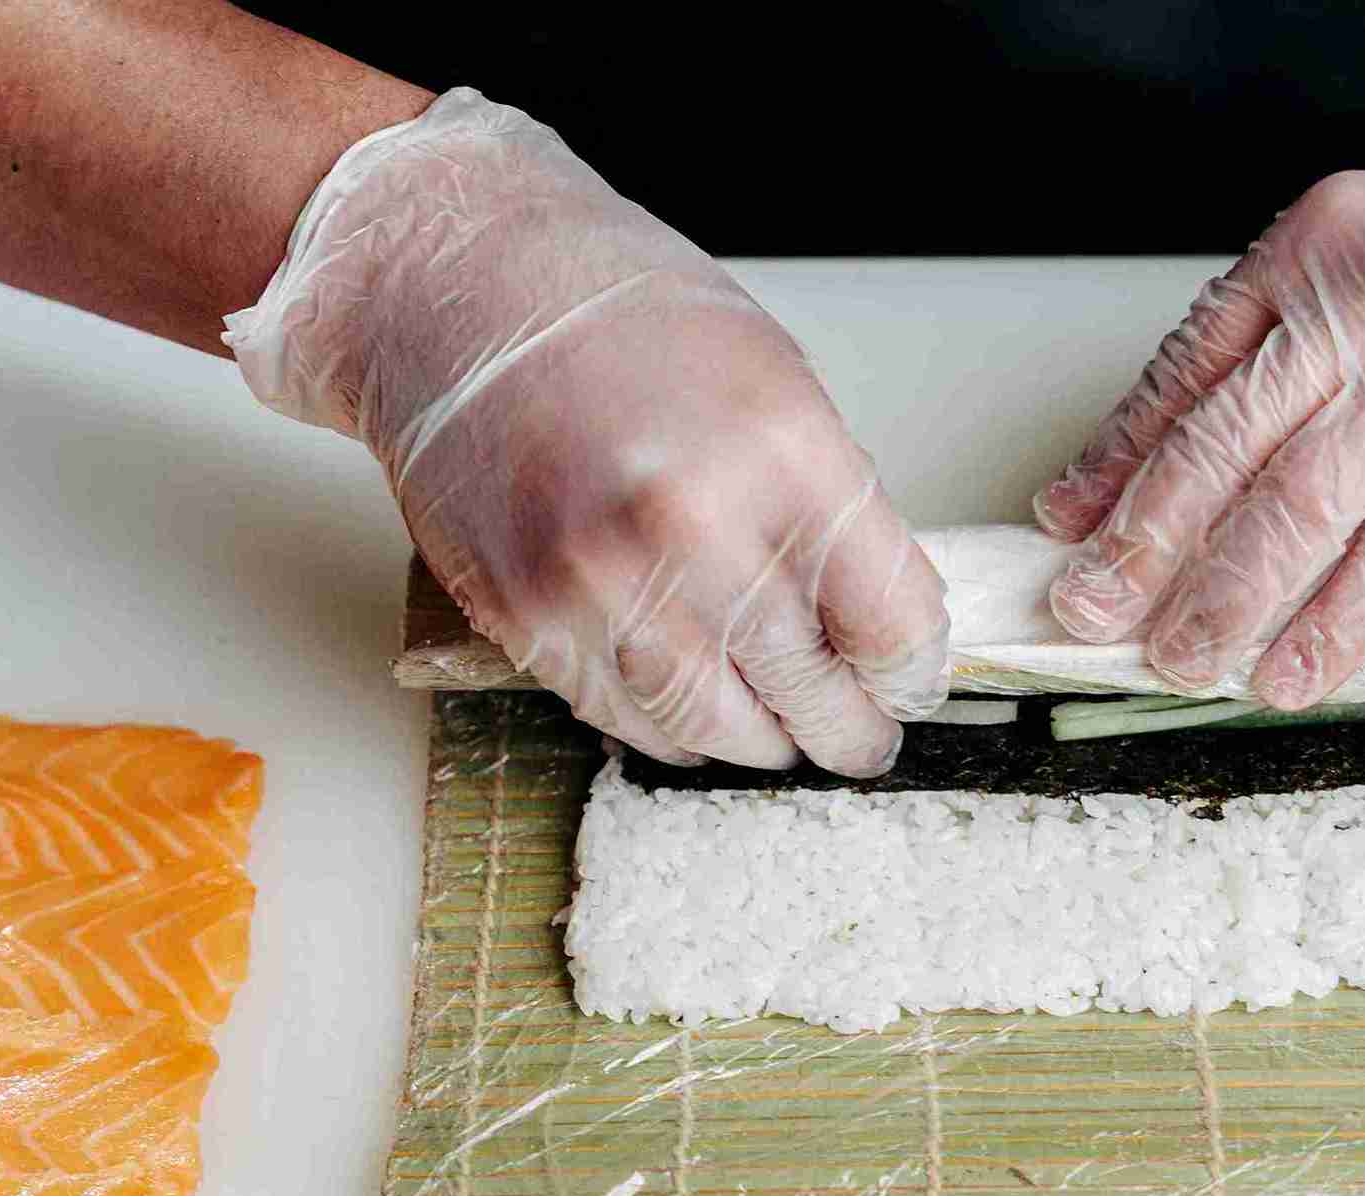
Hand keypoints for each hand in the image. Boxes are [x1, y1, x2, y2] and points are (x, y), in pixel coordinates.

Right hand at [225, 90, 948, 773]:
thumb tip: (871, 623)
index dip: (911, 675)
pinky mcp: (529, 619)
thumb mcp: (778, 384)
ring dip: (761, 740)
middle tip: (860, 739)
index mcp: (786, 455)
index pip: (891, 626)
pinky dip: (672, 723)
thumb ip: (829, 510)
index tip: (908, 686)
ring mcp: (603, 583)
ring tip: (781, 727)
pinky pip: (627, 717)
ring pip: (718, 729)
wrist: (454, 286)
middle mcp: (696, 526)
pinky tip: (693, 698)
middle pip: (812, 694)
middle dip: (848, 730)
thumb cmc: (619, 315)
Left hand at [1034, 138, 1364, 706]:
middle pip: (1221, 442)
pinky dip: (1331, 628)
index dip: (1117, 460)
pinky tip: (1287, 673)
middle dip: (1141, 544)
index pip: (1188, 367)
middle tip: (1088, 612)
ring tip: (1177, 659)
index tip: (1066, 527)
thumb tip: (1180, 470)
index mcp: (1321, 244)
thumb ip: (1298, 357)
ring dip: (1221, 600)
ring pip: (1292, 508)